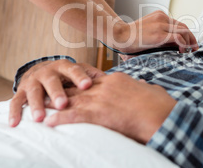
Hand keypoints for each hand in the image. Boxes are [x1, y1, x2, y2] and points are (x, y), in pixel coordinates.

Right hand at [9, 59, 104, 126]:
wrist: (41, 70)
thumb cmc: (66, 75)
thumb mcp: (78, 71)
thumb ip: (92, 75)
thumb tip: (111, 80)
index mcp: (64, 66)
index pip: (74, 70)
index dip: (80, 77)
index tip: (87, 85)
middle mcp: (47, 72)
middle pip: (52, 81)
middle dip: (57, 93)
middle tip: (63, 104)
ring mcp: (33, 81)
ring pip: (34, 92)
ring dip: (36, 104)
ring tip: (40, 118)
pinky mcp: (21, 91)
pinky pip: (16, 102)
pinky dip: (14, 112)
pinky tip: (16, 123)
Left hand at [44, 73, 176, 143]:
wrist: (160, 113)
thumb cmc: (160, 104)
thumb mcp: (152, 90)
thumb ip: (145, 86)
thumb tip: (145, 85)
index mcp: (117, 79)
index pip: (93, 78)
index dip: (80, 82)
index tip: (72, 84)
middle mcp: (105, 86)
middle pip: (78, 87)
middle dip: (63, 90)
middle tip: (50, 92)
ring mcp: (100, 98)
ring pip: (72, 100)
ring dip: (55, 104)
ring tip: (42, 106)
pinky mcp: (99, 113)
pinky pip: (74, 116)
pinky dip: (60, 119)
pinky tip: (50, 122)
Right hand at [110, 11, 198, 57]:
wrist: (118, 36)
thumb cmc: (131, 38)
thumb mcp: (148, 32)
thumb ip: (161, 35)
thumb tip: (176, 46)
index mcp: (159, 16)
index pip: (179, 24)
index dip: (187, 34)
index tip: (190, 44)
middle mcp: (162, 18)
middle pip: (184, 26)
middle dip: (192, 38)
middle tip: (194, 49)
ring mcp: (161, 25)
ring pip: (184, 31)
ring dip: (190, 42)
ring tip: (190, 51)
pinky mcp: (159, 35)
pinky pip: (178, 38)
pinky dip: (184, 44)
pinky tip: (182, 52)